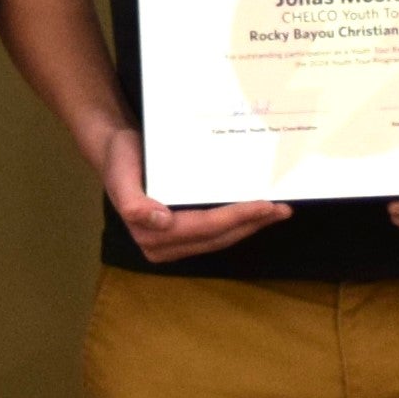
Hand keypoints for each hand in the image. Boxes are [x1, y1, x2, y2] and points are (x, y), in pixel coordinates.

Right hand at [91, 128, 290, 264]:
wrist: (116, 152)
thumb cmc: (120, 160)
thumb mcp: (121, 174)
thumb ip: (133, 201)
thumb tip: (159, 222)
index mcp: (150, 235)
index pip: (204, 228)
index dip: (236, 219)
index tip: (264, 205)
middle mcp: (162, 246)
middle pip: (217, 237)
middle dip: (251, 224)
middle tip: (282, 209)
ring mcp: (174, 243)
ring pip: (220, 239)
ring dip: (250, 227)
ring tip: (277, 212)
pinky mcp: (183, 234)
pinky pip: (215, 233)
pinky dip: (238, 224)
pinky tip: (256, 214)